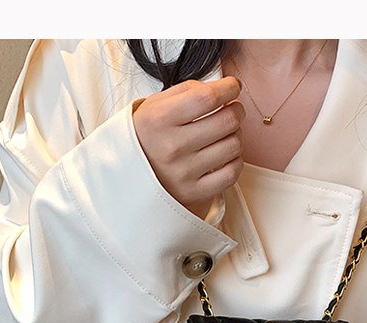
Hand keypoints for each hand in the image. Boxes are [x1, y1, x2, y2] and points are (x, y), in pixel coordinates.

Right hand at [133, 77, 244, 218]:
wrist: (129, 175)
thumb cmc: (148, 136)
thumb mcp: (156, 105)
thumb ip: (188, 91)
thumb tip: (225, 88)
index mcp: (160, 120)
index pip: (207, 98)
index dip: (228, 88)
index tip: (233, 86)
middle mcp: (172, 147)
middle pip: (226, 121)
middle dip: (236, 110)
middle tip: (233, 109)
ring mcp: (183, 172)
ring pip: (233, 146)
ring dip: (237, 135)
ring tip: (227, 132)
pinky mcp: (193, 192)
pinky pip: (231, 174)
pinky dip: (235, 161)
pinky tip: (227, 154)